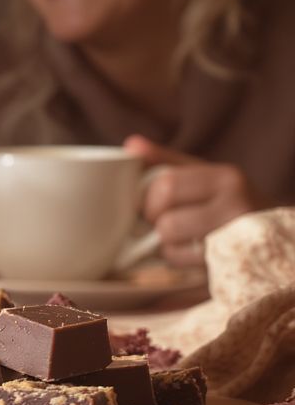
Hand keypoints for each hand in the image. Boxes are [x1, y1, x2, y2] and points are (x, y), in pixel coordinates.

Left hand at [123, 135, 260, 267]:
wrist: (272, 237)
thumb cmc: (225, 204)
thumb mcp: (202, 177)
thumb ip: (166, 162)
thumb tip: (132, 145)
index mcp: (225, 177)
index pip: (166, 183)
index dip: (147, 196)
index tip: (148, 202)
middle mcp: (235, 204)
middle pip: (166, 210)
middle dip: (153, 219)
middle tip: (160, 220)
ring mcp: (234, 235)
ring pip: (169, 235)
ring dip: (163, 240)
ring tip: (177, 236)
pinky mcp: (227, 260)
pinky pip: (179, 258)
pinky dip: (175, 257)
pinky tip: (188, 251)